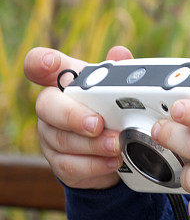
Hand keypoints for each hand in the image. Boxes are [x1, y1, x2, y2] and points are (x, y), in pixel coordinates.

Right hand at [23, 45, 134, 188]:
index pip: (39, 65)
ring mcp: (51, 135)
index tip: (49, 63)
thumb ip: (119, 72)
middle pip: (46, 106)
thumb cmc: (112, 109)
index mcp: (64, 82)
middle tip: (98, 124)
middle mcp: (52, 107)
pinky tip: (113, 161)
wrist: (113, 150)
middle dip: (73, 116)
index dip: (40, 62)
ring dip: (93, 145)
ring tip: (118, 144)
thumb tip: (120, 53)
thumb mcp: (118, 89)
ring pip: (61, 140)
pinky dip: (95, 165)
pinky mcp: (58, 162)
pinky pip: (69, 166)